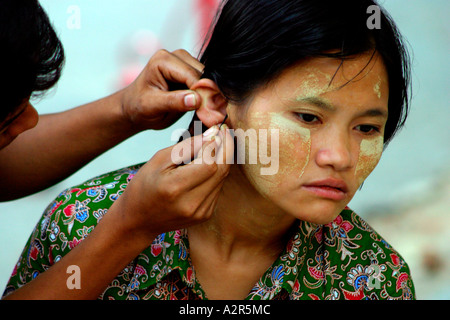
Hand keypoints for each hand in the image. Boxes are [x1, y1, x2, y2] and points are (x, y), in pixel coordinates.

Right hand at [110, 125, 233, 244]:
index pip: (210, 163)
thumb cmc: (144, 184)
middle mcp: (192, 203)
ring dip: (222, 159)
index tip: (217, 128)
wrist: (138, 220)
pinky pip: (218, 187)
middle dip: (226, 148)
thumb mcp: (159, 159)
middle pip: (222, 170)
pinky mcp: (206, 214)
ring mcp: (201, 212)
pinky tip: (208, 164)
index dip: (217, 143)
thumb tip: (213, 134)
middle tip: (223, 131)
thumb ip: (187, 147)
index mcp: (176, 187)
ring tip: (214, 145)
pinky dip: (216, 173)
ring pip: (223, 178)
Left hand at [120, 49, 203, 129]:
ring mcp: (186, 63)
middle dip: (207, 94)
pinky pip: (207, 83)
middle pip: (204, 75)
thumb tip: (196, 99)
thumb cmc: (139, 107)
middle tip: (208, 114)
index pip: (192, 76)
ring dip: (209, 95)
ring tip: (205, 112)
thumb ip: (174, 102)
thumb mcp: (153, 106)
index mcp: (164, 60)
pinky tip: (204, 107)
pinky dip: (208, 95)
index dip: (202, 94)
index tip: (207, 112)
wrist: (135, 108)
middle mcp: (177, 56)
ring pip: (209, 79)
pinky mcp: (192, 72)